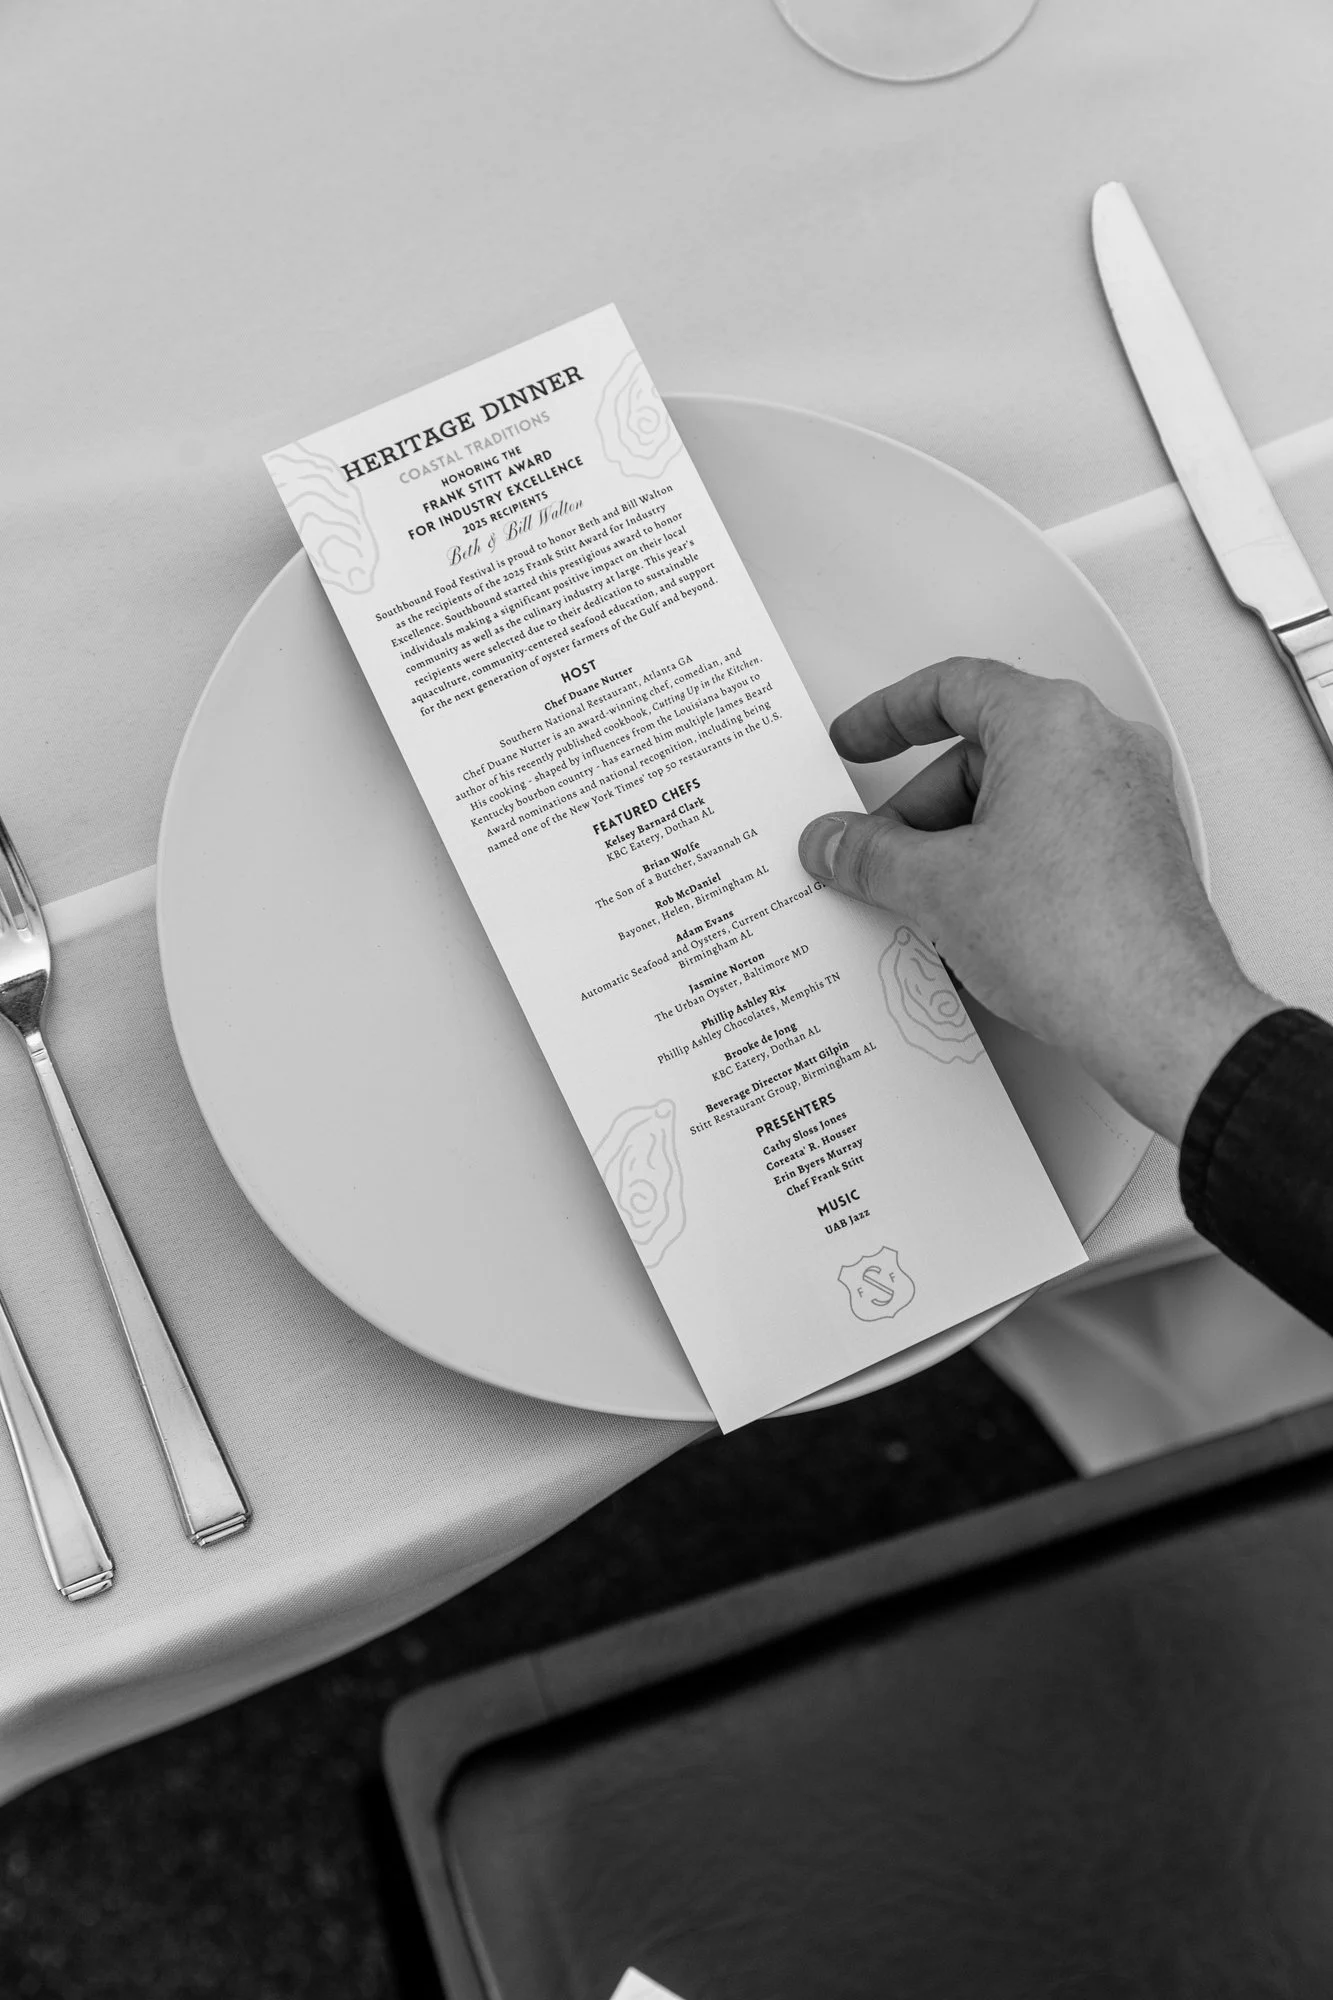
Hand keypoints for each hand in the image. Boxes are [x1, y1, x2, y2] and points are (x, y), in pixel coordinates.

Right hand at [798, 658, 1276, 1144]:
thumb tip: (835, 842)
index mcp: (1053, 722)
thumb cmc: (1079, 938)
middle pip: (982, 752)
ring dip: (958, 844)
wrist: (1158, 1016)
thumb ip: (869, 853)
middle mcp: (1102, 745)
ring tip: (923, 901)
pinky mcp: (1138, 848)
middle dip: (918, 808)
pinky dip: (1001, 863)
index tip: (856, 740)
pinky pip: (1051, 834)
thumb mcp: (936, 887)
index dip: (887, 714)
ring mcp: (1129, 797)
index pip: (952, 688)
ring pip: (1017, 798)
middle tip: (874, 854)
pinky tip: (972, 919)